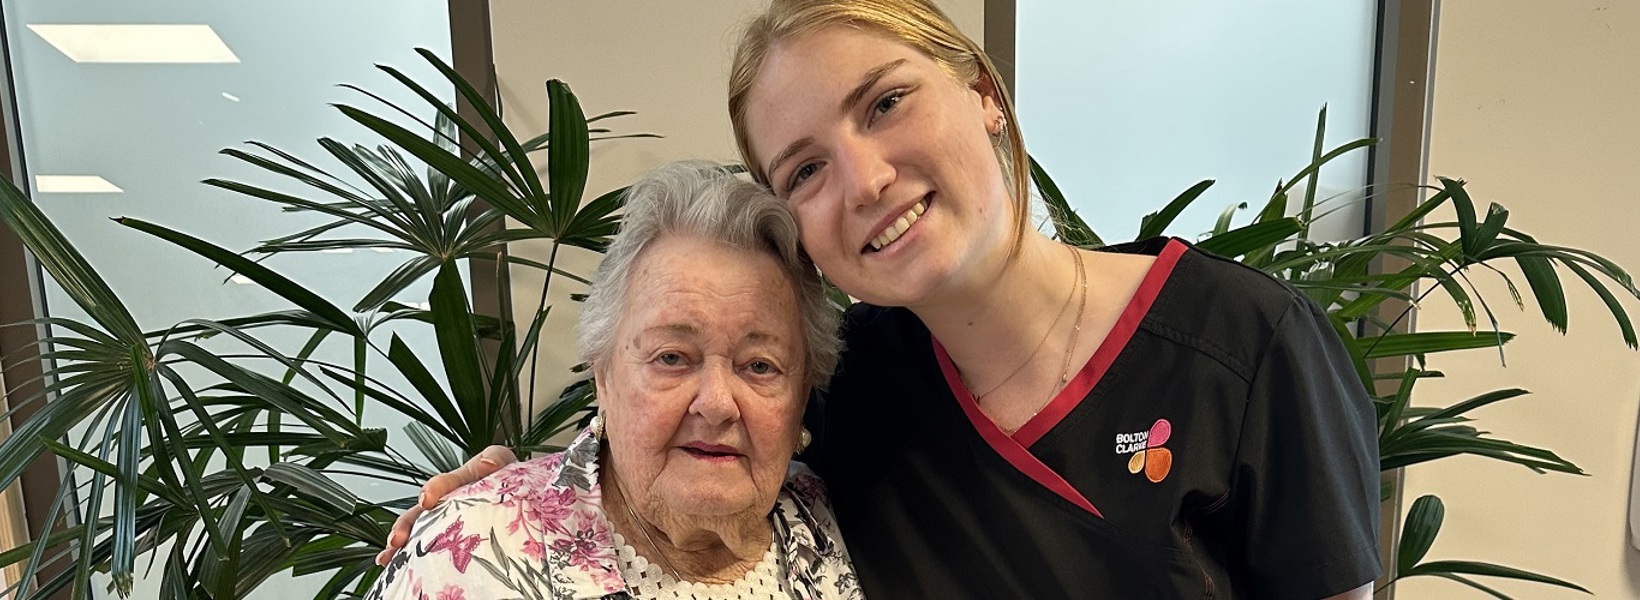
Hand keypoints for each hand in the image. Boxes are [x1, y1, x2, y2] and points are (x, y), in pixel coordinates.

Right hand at [375, 445, 517, 564]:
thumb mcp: (501, 462)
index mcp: (457, 483)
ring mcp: (439, 522)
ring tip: (389, 556)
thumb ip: (494, 459)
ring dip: (400, 543)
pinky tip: (391, 568)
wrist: (511, 497)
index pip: (444, 484)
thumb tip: (487, 463)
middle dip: (405, 526)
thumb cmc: (502, 478)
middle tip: (398, 539)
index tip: (426, 501)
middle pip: (418, 513)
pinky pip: (420, 549)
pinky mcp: (440, 539)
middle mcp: (441, 503)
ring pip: (414, 533)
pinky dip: (404, 558)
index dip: (434, 490)